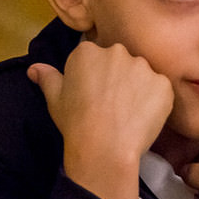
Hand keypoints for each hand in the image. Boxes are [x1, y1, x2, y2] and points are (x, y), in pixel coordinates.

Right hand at [28, 41, 172, 198]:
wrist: (105, 146)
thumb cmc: (76, 122)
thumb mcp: (55, 99)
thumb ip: (47, 78)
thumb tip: (35, 68)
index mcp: (88, 52)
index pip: (94, 56)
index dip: (94, 76)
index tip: (93, 94)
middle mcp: (117, 52)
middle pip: (120, 62)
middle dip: (117, 78)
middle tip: (112, 104)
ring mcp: (143, 67)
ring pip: (142, 74)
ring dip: (138, 88)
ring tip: (128, 113)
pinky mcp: (163, 84)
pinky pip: (160, 89)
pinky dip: (155, 101)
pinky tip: (143, 117)